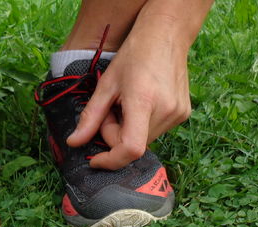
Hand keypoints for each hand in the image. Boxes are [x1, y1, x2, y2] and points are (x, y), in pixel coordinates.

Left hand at [66, 2, 210, 170]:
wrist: (166, 35)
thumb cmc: (134, 55)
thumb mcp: (106, 85)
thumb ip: (90, 117)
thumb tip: (74, 143)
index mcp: (144, 101)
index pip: (130, 149)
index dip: (111, 160)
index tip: (96, 159)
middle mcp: (165, 111)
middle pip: (132, 146)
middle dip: (115, 135)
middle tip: (112, 110)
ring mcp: (178, 114)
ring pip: (143, 141)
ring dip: (129, 131)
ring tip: (128, 104)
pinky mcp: (183, 115)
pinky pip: (155, 133)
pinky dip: (143, 126)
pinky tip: (143, 103)